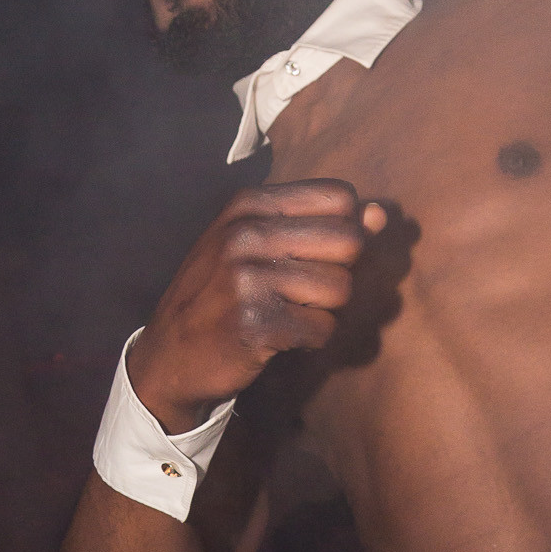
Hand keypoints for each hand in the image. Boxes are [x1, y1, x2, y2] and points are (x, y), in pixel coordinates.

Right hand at [127, 181, 386, 431]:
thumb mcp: (261, 245)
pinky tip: (280, 337)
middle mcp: (246, 234)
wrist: (170, 353)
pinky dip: (311, 339)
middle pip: (350, 241)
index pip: (340, 197)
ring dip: (325, 310)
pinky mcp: (255, 324)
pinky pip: (324, 328)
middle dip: (339, 272)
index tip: (314, 254)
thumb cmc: (223, 293)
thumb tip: (380, 214)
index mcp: (249, 204)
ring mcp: (247, 278)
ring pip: (341, 288)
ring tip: (287, 313)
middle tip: (302, 291)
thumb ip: (323, 225)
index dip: (344, 230)